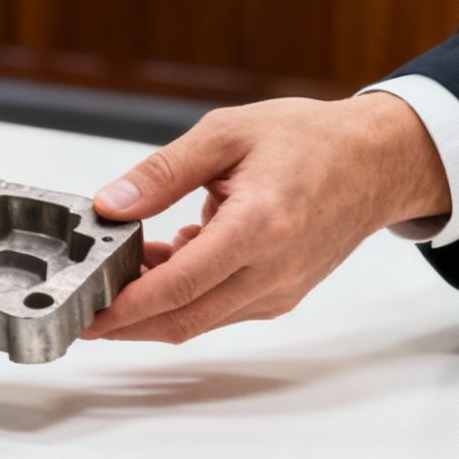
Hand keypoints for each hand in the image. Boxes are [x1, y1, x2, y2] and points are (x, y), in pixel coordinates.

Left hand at [83, 94, 449, 342]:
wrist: (378, 160)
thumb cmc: (309, 140)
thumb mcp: (224, 134)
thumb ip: (162, 173)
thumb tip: (111, 204)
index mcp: (258, 227)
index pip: (178, 286)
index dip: (125, 307)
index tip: (86, 313)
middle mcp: (273, 271)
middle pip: (184, 318)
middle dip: (125, 323)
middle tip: (81, 311)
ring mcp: (280, 290)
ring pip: (199, 319)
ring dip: (153, 308)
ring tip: (116, 273)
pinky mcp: (282, 295)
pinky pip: (220, 309)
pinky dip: (183, 297)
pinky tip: (162, 262)